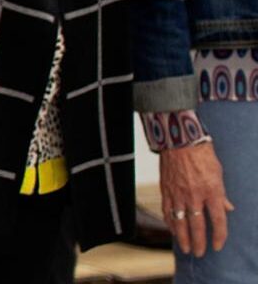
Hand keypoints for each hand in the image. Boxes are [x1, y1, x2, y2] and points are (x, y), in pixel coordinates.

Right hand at [159, 142, 232, 256]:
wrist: (180, 139)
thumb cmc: (202, 154)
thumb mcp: (219, 173)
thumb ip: (222, 194)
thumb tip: (227, 208)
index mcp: (212, 191)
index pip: (218, 220)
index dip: (219, 236)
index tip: (217, 246)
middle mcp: (195, 195)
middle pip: (197, 225)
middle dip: (199, 242)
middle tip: (199, 253)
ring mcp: (178, 193)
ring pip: (180, 221)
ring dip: (182, 237)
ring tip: (185, 247)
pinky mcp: (166, 188)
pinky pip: (167, 209)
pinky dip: (169, 221)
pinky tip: (171, 228)